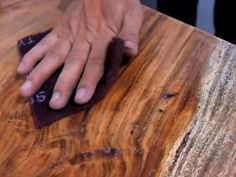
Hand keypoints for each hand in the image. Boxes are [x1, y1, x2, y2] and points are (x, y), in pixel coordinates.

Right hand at [17, 0, 142, 109]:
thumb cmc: (119, 2)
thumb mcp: (132, 14)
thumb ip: (130, 33)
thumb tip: (129, 50)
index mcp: (102, 36)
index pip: (95, 62)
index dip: (88, 81)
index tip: (79, 99)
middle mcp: (83, 37)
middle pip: (72, 63)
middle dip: (63, 84)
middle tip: (54, 103)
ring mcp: (68, 33)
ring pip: (54, 55)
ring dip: (40, 73)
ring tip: (27, 91)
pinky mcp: (59, 29)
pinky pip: (45, 42)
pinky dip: (33, 55)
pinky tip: (23, 69)